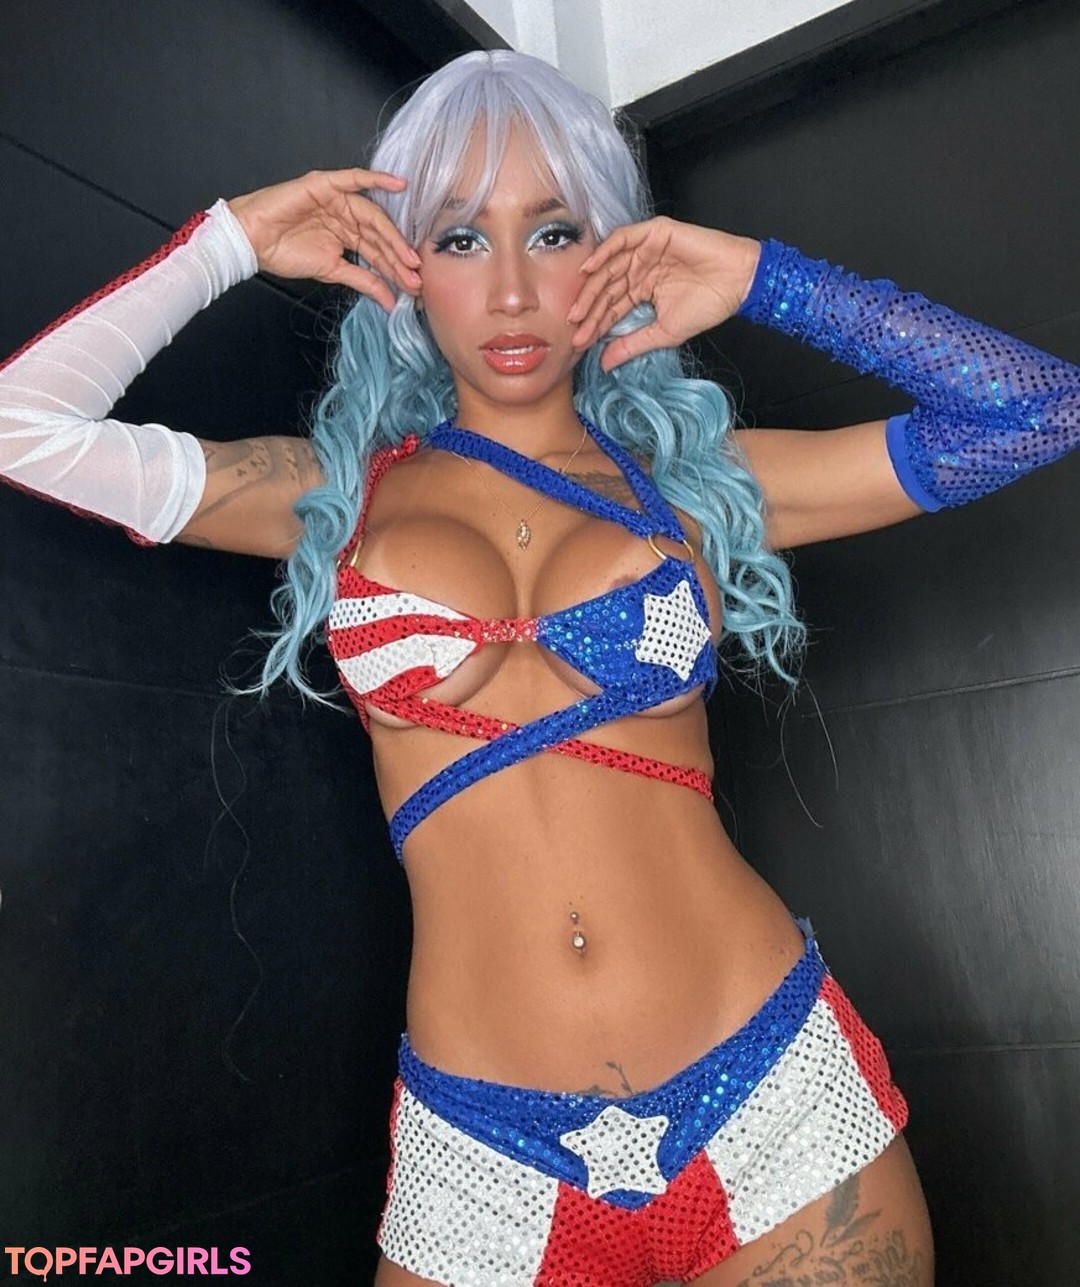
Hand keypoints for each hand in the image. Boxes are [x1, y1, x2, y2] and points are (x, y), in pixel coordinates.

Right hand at [228, 169, 421, 310]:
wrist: (253, 242)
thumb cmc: (285, 254)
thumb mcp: (333, 271)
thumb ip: (363, 282)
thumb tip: (390, 301)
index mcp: (348, 236)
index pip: (378, 252)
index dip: (396, 268)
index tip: (413, 286)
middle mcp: (347, 217)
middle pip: (379, 235)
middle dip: (398, 256)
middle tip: (416, 275)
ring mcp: (338, 199)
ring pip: (372, 215)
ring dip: (392, 234)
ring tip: (408, 255)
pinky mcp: (326, 184)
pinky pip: (355, 179)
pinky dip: (376, 179)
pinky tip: (398, 183)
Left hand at [567, 217, 760, 369]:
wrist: (738, 283)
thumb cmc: (708, 305)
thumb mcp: (663, 333)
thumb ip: (632, 345)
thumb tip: (604, 364)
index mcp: (641, 289)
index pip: (611, 307)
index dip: (595, 324)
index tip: (578, 343)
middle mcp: (639, 268)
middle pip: (606, 288)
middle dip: (588, 308)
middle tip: (573, 326)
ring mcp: (646, 250)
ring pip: (610, 266)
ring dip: (592, 286)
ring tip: (578, 306)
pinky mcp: (654, 234)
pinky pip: (623, 239)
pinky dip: (605, 252)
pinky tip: (590, 269)